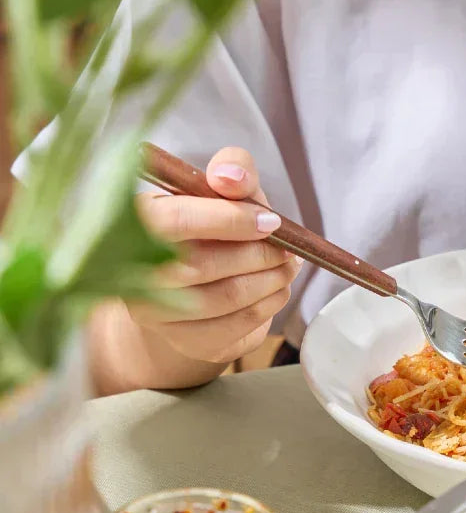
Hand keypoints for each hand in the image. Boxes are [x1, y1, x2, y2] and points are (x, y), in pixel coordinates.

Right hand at [129, 146, 301, 366]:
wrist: (195, 283)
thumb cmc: (210, 228)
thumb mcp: (223, 191)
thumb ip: (233, 170)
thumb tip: (230, 176)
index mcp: (133, 223)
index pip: (174, 222)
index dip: (228, 220)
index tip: (269, 220)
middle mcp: (130, 272)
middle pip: (200, 265)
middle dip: (258, 254)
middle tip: (288, 248)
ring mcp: (153, 314)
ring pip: (222, 298)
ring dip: (270, 280)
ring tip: (287, 265)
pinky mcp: (184, 341)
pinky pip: (235, 326)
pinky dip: (269, 304)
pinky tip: (277, 288)